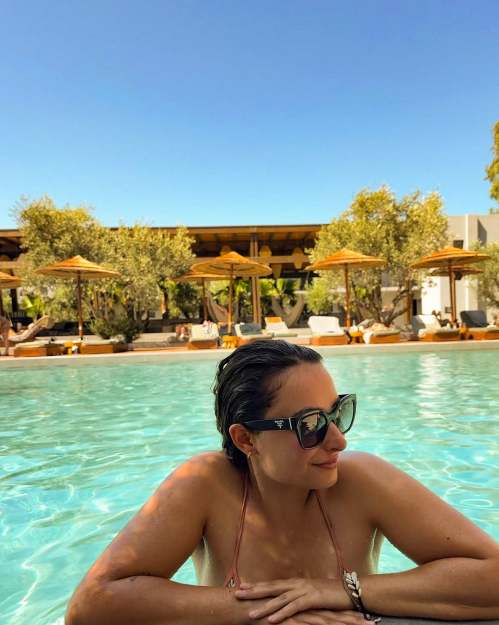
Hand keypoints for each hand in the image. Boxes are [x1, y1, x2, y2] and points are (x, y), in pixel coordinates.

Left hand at [235, 577, 351, 622]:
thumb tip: (288, 599)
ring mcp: (304, 590)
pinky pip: (294, 608)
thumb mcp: (312, 594)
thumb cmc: (331, 594)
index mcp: (296, 582)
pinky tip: (271, 620)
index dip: (257, 585)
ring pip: (279, 599)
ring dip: (264, 606)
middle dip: (253, 591)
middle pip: (271, 587)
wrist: (350, 590)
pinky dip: (282, 614)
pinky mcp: (312, 599)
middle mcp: (297, 583)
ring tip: (250, 613)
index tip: (242, 585)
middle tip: (236, 593)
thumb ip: (299, 596)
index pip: (272, 583)